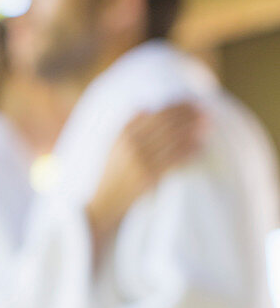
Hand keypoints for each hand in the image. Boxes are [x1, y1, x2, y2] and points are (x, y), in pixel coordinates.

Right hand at [87, 102, 206, 251]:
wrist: (99, 206)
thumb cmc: (108, 175)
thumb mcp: (111, 145)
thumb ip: (127, 126)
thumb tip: (146, 106)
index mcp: (122, 133)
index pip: (156, 113)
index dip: (176, 106)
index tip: (191, 101)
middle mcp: (131, 144)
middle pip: (167, 124)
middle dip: (189, 115)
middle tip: (206, 111)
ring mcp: (139, 161)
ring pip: (172, 140)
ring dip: (192, 130)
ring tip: (207, 125)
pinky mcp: (147, 177)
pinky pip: (173, 160)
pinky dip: (188, 151)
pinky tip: (199, 146)